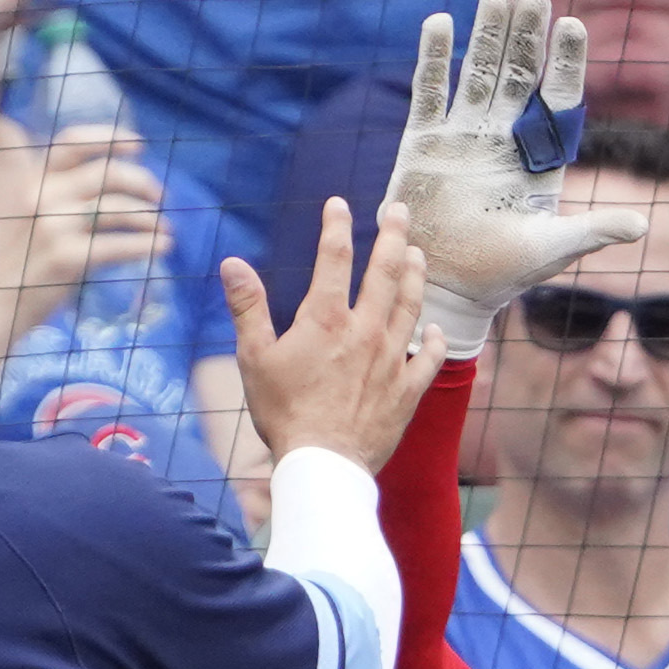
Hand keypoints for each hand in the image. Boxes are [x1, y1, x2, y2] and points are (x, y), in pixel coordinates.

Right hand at [15, 128, 171, 324]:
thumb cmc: (22, 263)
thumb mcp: (35, 217)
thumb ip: (66, 197)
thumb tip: (123, 189)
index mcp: (34, 180)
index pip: (72, 142)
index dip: (109, 138)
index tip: (140, 145)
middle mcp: (42, 195)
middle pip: (107, 173)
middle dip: (141, 182)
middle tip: (160, 198)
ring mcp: (53, 226)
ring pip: (118, 208)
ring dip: (150, 217)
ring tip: (164, 228)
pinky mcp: (66, 257)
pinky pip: (119, 245)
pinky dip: (148, 245)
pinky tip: (163, 247)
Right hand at [217, 195, 436, 469]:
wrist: (323, 463)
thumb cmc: (283, 413)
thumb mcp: (254, 358)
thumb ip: (248, 307)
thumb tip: (232, 264)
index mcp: (326, 319)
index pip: (335, 257)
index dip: (337, 226)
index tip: (340, 204)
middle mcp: (365, 331)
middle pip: (385, 271)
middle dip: (393, 234)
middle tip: (399, 211)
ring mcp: (391, 359)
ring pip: (411, 305)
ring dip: (415, 275)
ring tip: (417, 254)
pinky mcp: (407, 390)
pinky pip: (429, 358)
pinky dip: (435, 341)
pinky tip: (436, 329)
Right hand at [379, 0, 648, 354]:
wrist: (447, 288)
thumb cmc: (504, 272)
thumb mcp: (552, 250)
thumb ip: (593, 231)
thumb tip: (644, 226)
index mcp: (539, 157)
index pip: (558, 98)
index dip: (565, 62)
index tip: (572, 24)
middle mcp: (503, 138)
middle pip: (519, 75)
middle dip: (526, 35)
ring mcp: (463, 136)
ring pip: (478, 73)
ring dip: (487, 35)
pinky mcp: (424, 143)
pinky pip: (430, 92)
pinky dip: (433, 59)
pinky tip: (439, 23)